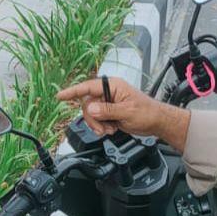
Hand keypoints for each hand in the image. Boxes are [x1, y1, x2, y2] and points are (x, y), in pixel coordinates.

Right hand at [57, 77, 189, 149]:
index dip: (73, 92)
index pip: (88, 87)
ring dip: (98, 125)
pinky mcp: (109, 112)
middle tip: (102, 128)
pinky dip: (101, 127)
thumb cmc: (147, 112)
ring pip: (91, 114)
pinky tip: (111, 129)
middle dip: (93, 119)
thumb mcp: (127, 112)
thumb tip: (91, 109)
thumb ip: (108, 110)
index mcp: (113, 86)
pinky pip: (96, 120)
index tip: (60, 96)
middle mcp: (108, 92)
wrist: (156, 122)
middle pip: (87, 104)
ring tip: (110, 129)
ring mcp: (108, 103)